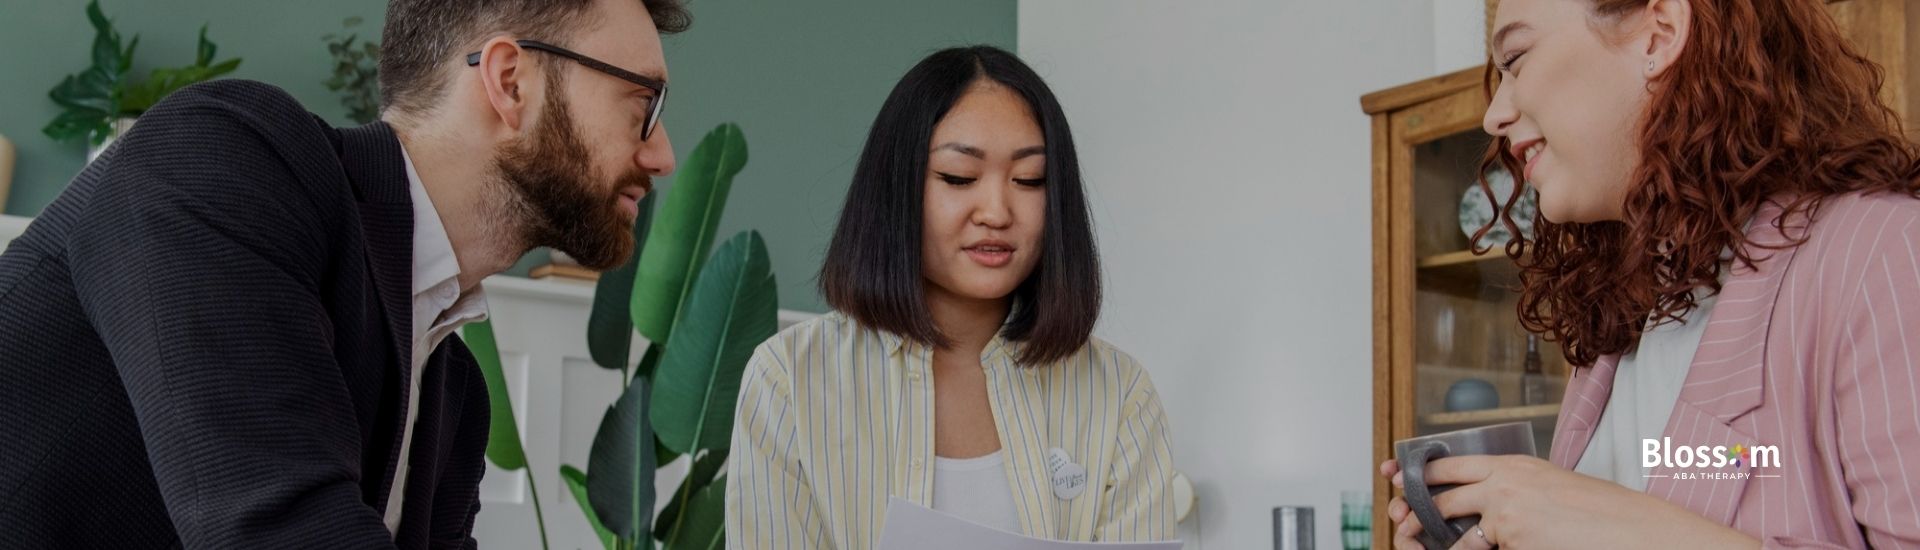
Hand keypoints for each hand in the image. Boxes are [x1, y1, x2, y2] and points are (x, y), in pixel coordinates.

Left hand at [1376, 456, 1758, 549]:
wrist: (1637, 531)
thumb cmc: (1603, 514)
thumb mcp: (1551, 488)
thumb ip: (1514, 490)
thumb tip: (1484, 508)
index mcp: (1513, 465)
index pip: (1448, 464)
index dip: (1417, 474)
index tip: (1396, 480)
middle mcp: (1504, 484)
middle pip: (1439, 495)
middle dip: (1418, 513)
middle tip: (1404, 524)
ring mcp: (1506, 513)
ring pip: (1454, 533)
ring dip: (1446, 544)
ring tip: (1444, 543)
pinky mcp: (1514, 539)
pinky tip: (1494, 548)